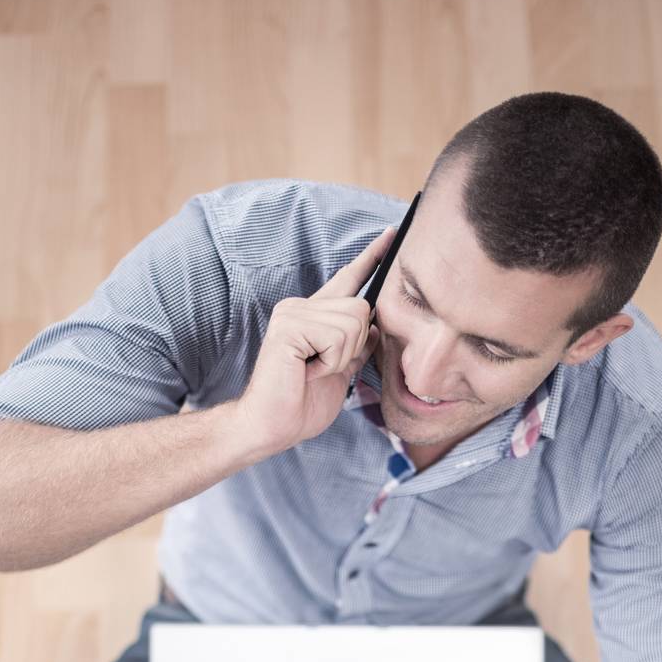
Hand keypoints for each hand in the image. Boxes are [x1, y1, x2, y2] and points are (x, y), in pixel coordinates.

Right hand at [238, 226, 395, 455]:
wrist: (271, 427)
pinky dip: (330, 362)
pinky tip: (308, 371)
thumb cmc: (301, 405)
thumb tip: (376, 328)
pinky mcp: (289, 326)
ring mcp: (292, 313)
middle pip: (361, 307)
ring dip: (341, 357)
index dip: (370, 258)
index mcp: (314, 315)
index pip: (348, 279)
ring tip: (314, 371)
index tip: (390, 234)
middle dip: (355, 346)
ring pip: (353, 321)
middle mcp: (301, 306)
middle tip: (324, 368)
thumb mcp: (340, 372)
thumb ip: (357, 348)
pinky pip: (336, 335)